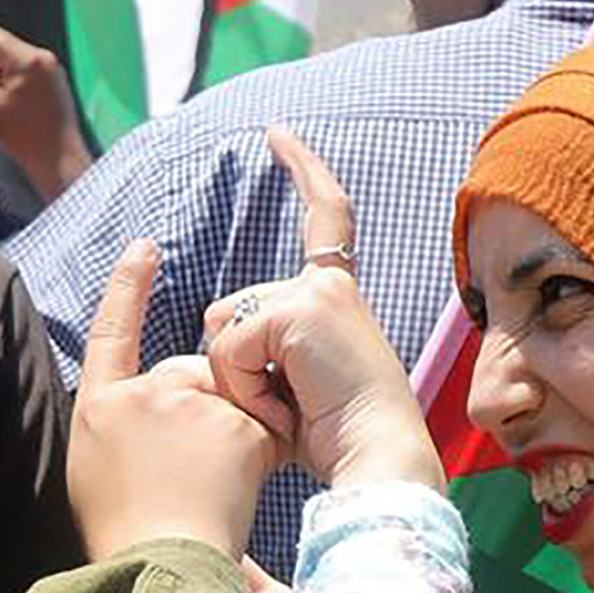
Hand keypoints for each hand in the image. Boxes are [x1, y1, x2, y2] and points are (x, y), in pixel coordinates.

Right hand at [0, 8, 94, 200]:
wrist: (59, 161)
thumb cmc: (26, 137)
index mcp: (28, 60)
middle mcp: (45, 60)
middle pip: (2, 54)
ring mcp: (54, 72)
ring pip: (13, 68)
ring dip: (3, 86)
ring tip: (12, 117)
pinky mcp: (57, 86)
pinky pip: (27, 80)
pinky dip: (16, 93)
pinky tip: (21, 117)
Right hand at [69, 240, 276, 559]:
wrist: (158, 566)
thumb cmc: (126, 535)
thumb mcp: (97, 469)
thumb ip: (125, 422)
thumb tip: (153, 402)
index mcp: (100, 406)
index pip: (112, 331)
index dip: (129, 288)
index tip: (145, 248)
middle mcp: (143, 394)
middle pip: (188, 376)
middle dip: (204, 409)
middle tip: (188, 476)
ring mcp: (191, 405)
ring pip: (230, 401)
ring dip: (235, 431)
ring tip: (209, 490)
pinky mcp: (237, 425)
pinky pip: (261, 425)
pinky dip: (262, 451)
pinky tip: (238, 487)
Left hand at [205, 128, 443, 490]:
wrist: (379, 459)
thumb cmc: (342, 440)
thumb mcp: (299, 386)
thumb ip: (266, 351)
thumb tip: (214, 331)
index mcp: (336, 298)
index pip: (325, 218)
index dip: (304, 171)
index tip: (278, 133)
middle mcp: (329, 285)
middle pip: (228, 312)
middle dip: (236, 369)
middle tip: (291, 408)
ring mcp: (315, 294)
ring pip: (223, 331)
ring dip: (240, 383)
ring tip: (290, 409)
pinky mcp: (298, 311)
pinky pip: (228, 348)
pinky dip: (244, 391)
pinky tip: (284, 409)